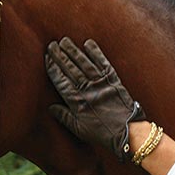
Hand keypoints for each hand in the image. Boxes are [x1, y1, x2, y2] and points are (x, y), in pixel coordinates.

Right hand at [46, 37, 146, 161]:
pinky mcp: (113, 80)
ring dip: (74, 51)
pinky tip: (88, 43)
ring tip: (65, 41)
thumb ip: (64, 117)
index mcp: (77, 102)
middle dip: (60, 55)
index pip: (61, 80)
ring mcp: (101, 83)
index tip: (47, 57)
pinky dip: (95, 52)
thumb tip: (51, 107)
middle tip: (51, 44)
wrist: (128, 132)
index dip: (53, 68)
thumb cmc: (102, 133)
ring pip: (84, 63)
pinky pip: (103, 63)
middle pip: (70, 68)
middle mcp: (87, 89)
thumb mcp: (79, 129)